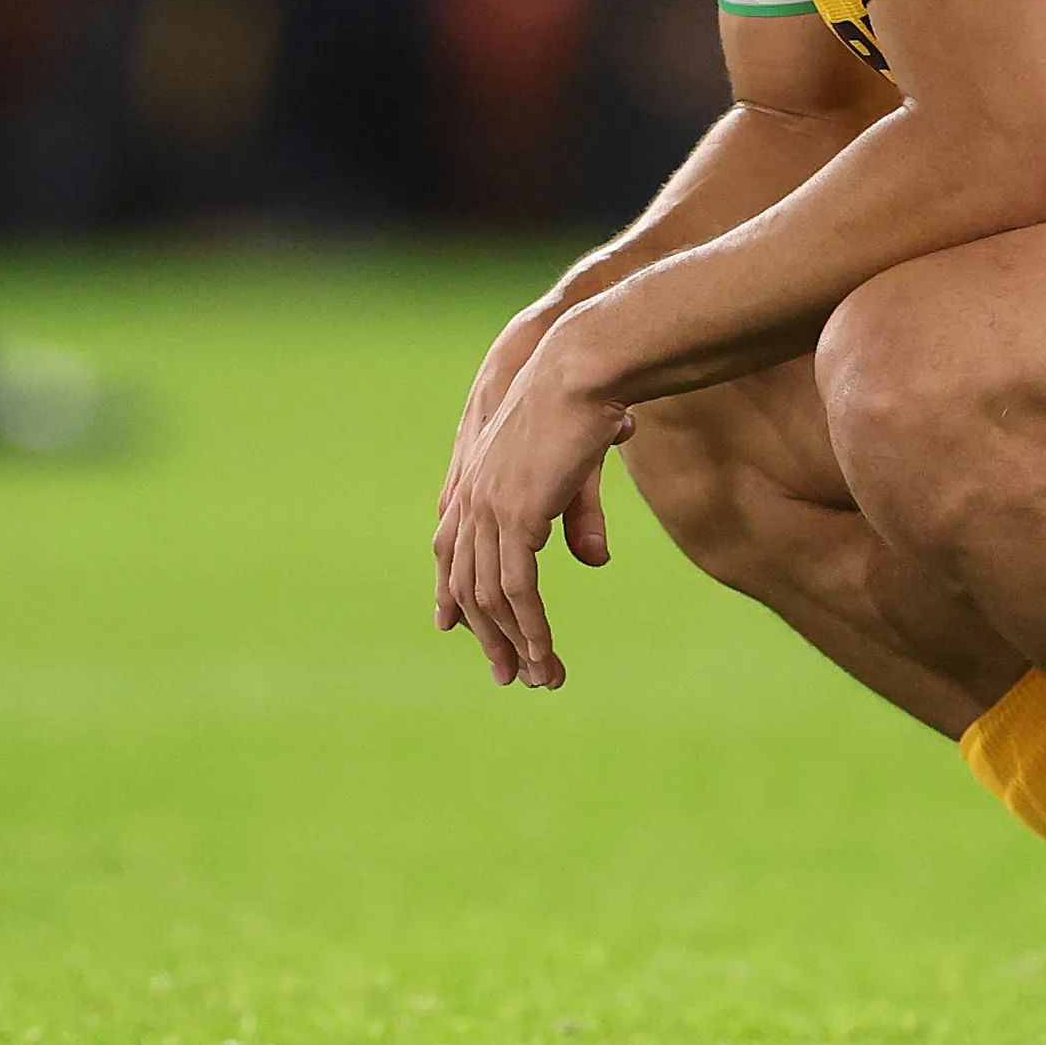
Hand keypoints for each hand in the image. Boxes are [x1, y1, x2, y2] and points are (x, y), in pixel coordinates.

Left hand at [433, 344, 630, 687]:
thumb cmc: (584, 402)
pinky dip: (531, 628)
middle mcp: (472, 497)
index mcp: (476, 477)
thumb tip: (592, 563)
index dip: (453, 593)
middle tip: (511, 677)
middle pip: (467, 584)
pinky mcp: (515, 515)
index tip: (457, 631)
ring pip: (490, 597)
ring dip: (516, 643)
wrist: (579, 366)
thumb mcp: (576, 469)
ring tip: (540, 678)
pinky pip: (517, 589)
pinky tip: (545, 654)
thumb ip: (576, 517)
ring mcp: (489, 508)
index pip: (452, 550)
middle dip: (489, 636)